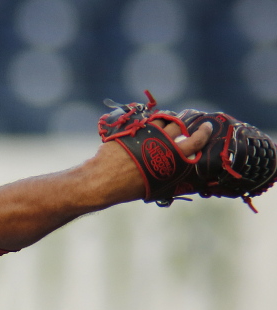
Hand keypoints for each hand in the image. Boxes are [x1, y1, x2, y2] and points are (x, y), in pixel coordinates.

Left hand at [94, 118, 213, 203]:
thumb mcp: (155, 185)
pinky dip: (150, 123)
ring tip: (163, 126)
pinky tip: (147, 127)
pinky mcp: (134, 129)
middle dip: (181, 126)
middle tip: (180, 128)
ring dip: (165, 122)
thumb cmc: (128, 188)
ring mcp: (148, 133)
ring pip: (163, 121)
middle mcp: (164, 142)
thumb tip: (177, 173)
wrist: (103, 179)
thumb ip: (168, 174)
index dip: (203, 132)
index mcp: (174, 157)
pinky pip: (147, 121)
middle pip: (179, 126)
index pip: (196, 141)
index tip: (206, 126)